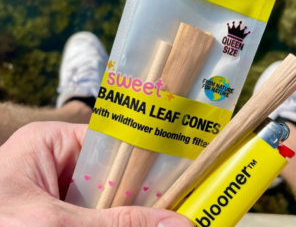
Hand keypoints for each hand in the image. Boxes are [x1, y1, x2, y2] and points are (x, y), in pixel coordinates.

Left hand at [0, 122, 191, 226]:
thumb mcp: (55, 224)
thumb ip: (118, 224)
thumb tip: (177, 224)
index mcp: (51, 143)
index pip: (113, 142)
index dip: (146, 159)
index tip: (179, 177)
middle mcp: (57, 164)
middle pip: (116, 175)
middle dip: (142, 197)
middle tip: (177, 210)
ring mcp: (58, 194)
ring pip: (108, 203)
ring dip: (131, 216)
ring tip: (164, 221)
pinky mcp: (58, 216)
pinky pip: (96, 219)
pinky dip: (114, 225)